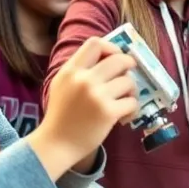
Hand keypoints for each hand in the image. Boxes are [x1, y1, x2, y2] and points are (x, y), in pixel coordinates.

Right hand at [39, 38, 139, 168]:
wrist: (57, 144)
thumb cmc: (61, 115)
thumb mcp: (62, 84)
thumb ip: (80, 69)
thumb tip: (110, 56)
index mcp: (71, 70)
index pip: (95, 43)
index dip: (111, 47)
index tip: (115, 57)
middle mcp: (84, 80)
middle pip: (119, 59)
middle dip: (128, 66)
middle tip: (128, 74)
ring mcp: (97, 96)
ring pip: (128, 81)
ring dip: (131, 90)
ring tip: (124, 100)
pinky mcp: (108, 113)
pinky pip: (132, 102)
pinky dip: (132, 108)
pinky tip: (124, 115)